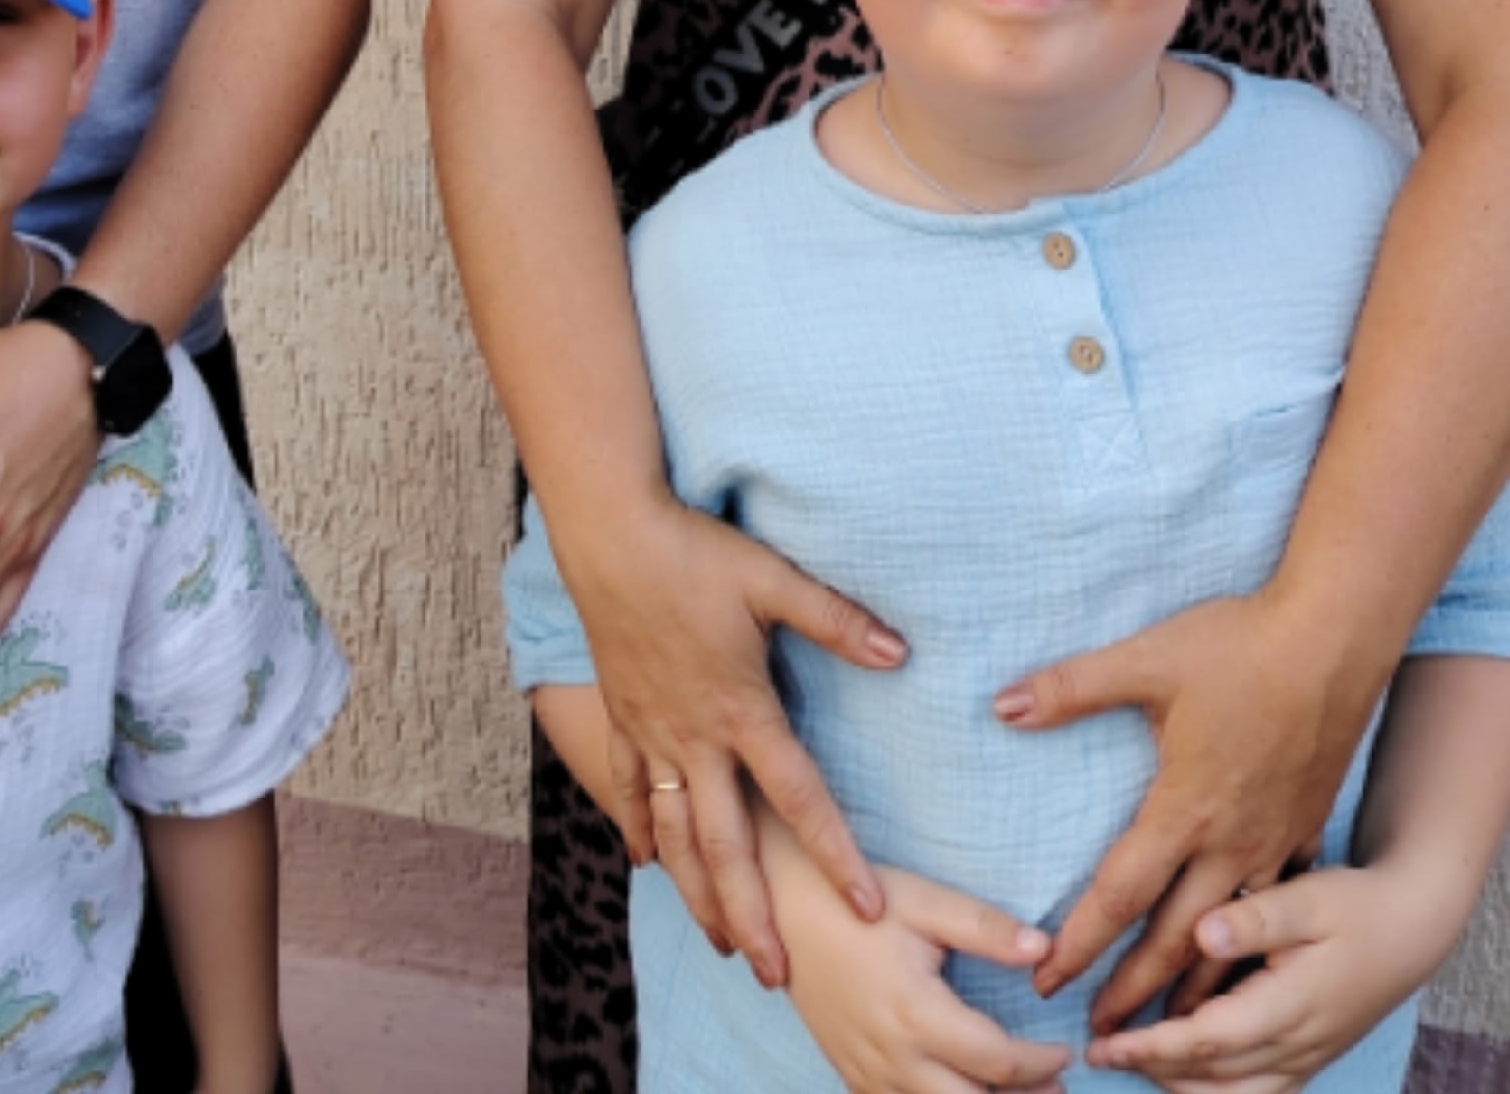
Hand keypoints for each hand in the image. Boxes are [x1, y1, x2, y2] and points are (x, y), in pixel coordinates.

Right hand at [564, 498, 905, 986]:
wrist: (610, 535)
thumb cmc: (694, 552)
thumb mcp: (772, 580)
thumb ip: (836, 620)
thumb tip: (900, 652)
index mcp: (742, 709)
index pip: (799, 797)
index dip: (835, 855)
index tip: (867, 908)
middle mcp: (694, 736)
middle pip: (728, 845)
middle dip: (752, 915)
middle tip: (774, 974)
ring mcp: (651, 731)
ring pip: (674, 833)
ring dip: (697, 892)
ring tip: (718, 941)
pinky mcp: (622, 715)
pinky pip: (627, 787)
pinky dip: (638, 830)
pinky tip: (646, 864)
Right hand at [768, 816, 1068, 1093]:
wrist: (780, 908)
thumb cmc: (856, 900)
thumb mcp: (923, 901)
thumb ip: (985, 928)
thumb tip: (1047, 950)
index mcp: (917, 1014)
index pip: (999, 1062)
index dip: (1041, 1063)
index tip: (1065, 1050)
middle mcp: (893, 1057)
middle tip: (1056, 1090)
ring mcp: (868, 1073)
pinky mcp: (850, 1075)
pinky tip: (956, 1089)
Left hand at [994, 592, 1379, 1025]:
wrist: (1336, 641)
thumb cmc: (1238, 647)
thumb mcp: (1146, 659)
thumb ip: (1070, 687)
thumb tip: (1001, 705)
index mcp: (1183, 808)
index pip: (1119, 894)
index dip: (1079, 943)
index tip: (1046, 983)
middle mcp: (1230, 842)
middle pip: (1174, 938)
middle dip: (1135, 993)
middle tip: (1102, 1036)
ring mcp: (1274, 843)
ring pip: (1230, 938)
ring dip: (1195, 986)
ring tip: (1169, 1030)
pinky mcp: (1306, 829)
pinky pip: (1276, 911)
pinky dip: (1251, 950)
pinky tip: (1240, 964)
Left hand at [1086, 859, 1454, 1093]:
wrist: (1412, 930)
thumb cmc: (1355, 906)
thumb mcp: (1308, 897)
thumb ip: (1255, 918)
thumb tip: (1202, 933)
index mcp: (1290, 1007)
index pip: (1208, 1040)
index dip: (1153, 1046)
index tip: (1106, 1042)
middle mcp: (1297, 1046)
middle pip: (1214, 1077)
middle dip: (1152, 1069)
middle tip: (1099, 1052)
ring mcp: (1306, 1058)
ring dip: (1182, 1086)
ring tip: (1132, 1061)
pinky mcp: (1310, 1057)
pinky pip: (1257, 1093)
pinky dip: (1215, 1090)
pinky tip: (1183, 1072)